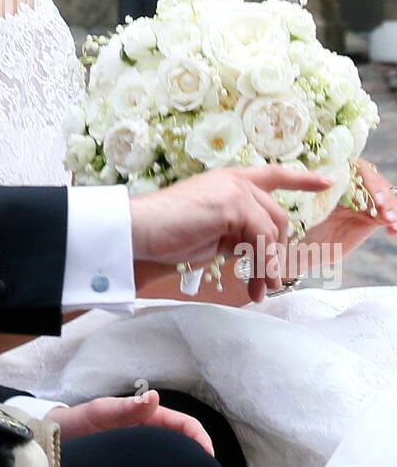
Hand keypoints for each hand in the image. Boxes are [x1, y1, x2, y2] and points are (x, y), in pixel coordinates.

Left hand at [45, 391, 214, 455]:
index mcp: (146, 419)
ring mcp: (139, 456)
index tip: (208, 459)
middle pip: (183, 447)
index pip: (183, 426)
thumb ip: (124, 408)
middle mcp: (147, 438)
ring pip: (171, 464)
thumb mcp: (97, 413)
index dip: (200, 439)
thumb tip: (154, 398)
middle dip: (198, 461)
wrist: (48, 446)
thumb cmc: (73, 424)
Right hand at [130, 165, 334, 303]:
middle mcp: (235, 181)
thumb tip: (262, 254)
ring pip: (273, 231)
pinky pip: (262, 239)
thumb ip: (238, 233)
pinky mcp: (233, 203)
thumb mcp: (212, 233)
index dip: (301, 179)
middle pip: (278, 218)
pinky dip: (263, 264)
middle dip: (276, 255)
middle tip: (268, 285)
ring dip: (270, 266)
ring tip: (261, 291)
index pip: (273, 174)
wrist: (139, 231)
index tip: (327, 182)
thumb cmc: (166, 236)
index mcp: (229, 182)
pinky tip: (254, 284)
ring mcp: (235, 189)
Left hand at [289, 158, 396, 276]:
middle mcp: (350, 185)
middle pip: (374, 180)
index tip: (368, 194)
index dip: (366, 179)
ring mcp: (362, 201)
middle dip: (380, 192)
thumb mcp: (300, 206)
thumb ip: (310, 192)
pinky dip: (393, 222)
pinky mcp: (370, 218)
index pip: (357, 168)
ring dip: (390, 206)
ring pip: (384, 197)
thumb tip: (320, 181)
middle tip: (381, 207)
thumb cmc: (295, 220)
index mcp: (334, 175)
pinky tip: (393, 231)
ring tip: (390, 221)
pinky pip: (387, 216)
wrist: (299, 247)